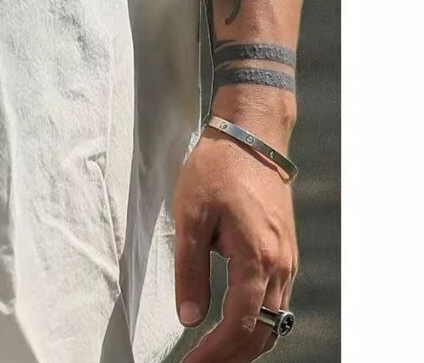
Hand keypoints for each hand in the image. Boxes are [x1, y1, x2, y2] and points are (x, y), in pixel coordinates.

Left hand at [173, 125, 298, 359]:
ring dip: (246, 344)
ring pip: (275, 321)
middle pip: (262, 332)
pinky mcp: (284, 253)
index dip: (214, 353)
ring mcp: (287, 261)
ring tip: (213, 354)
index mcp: (257, 259)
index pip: (239, 326)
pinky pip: (277, 302)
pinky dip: (258, 323)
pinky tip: (235, 326)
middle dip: (231, 357)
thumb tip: (189, 317)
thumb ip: (190, 269)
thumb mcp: (190, 215)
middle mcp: (280, 267)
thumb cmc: (218, 168)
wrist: (252, 136)